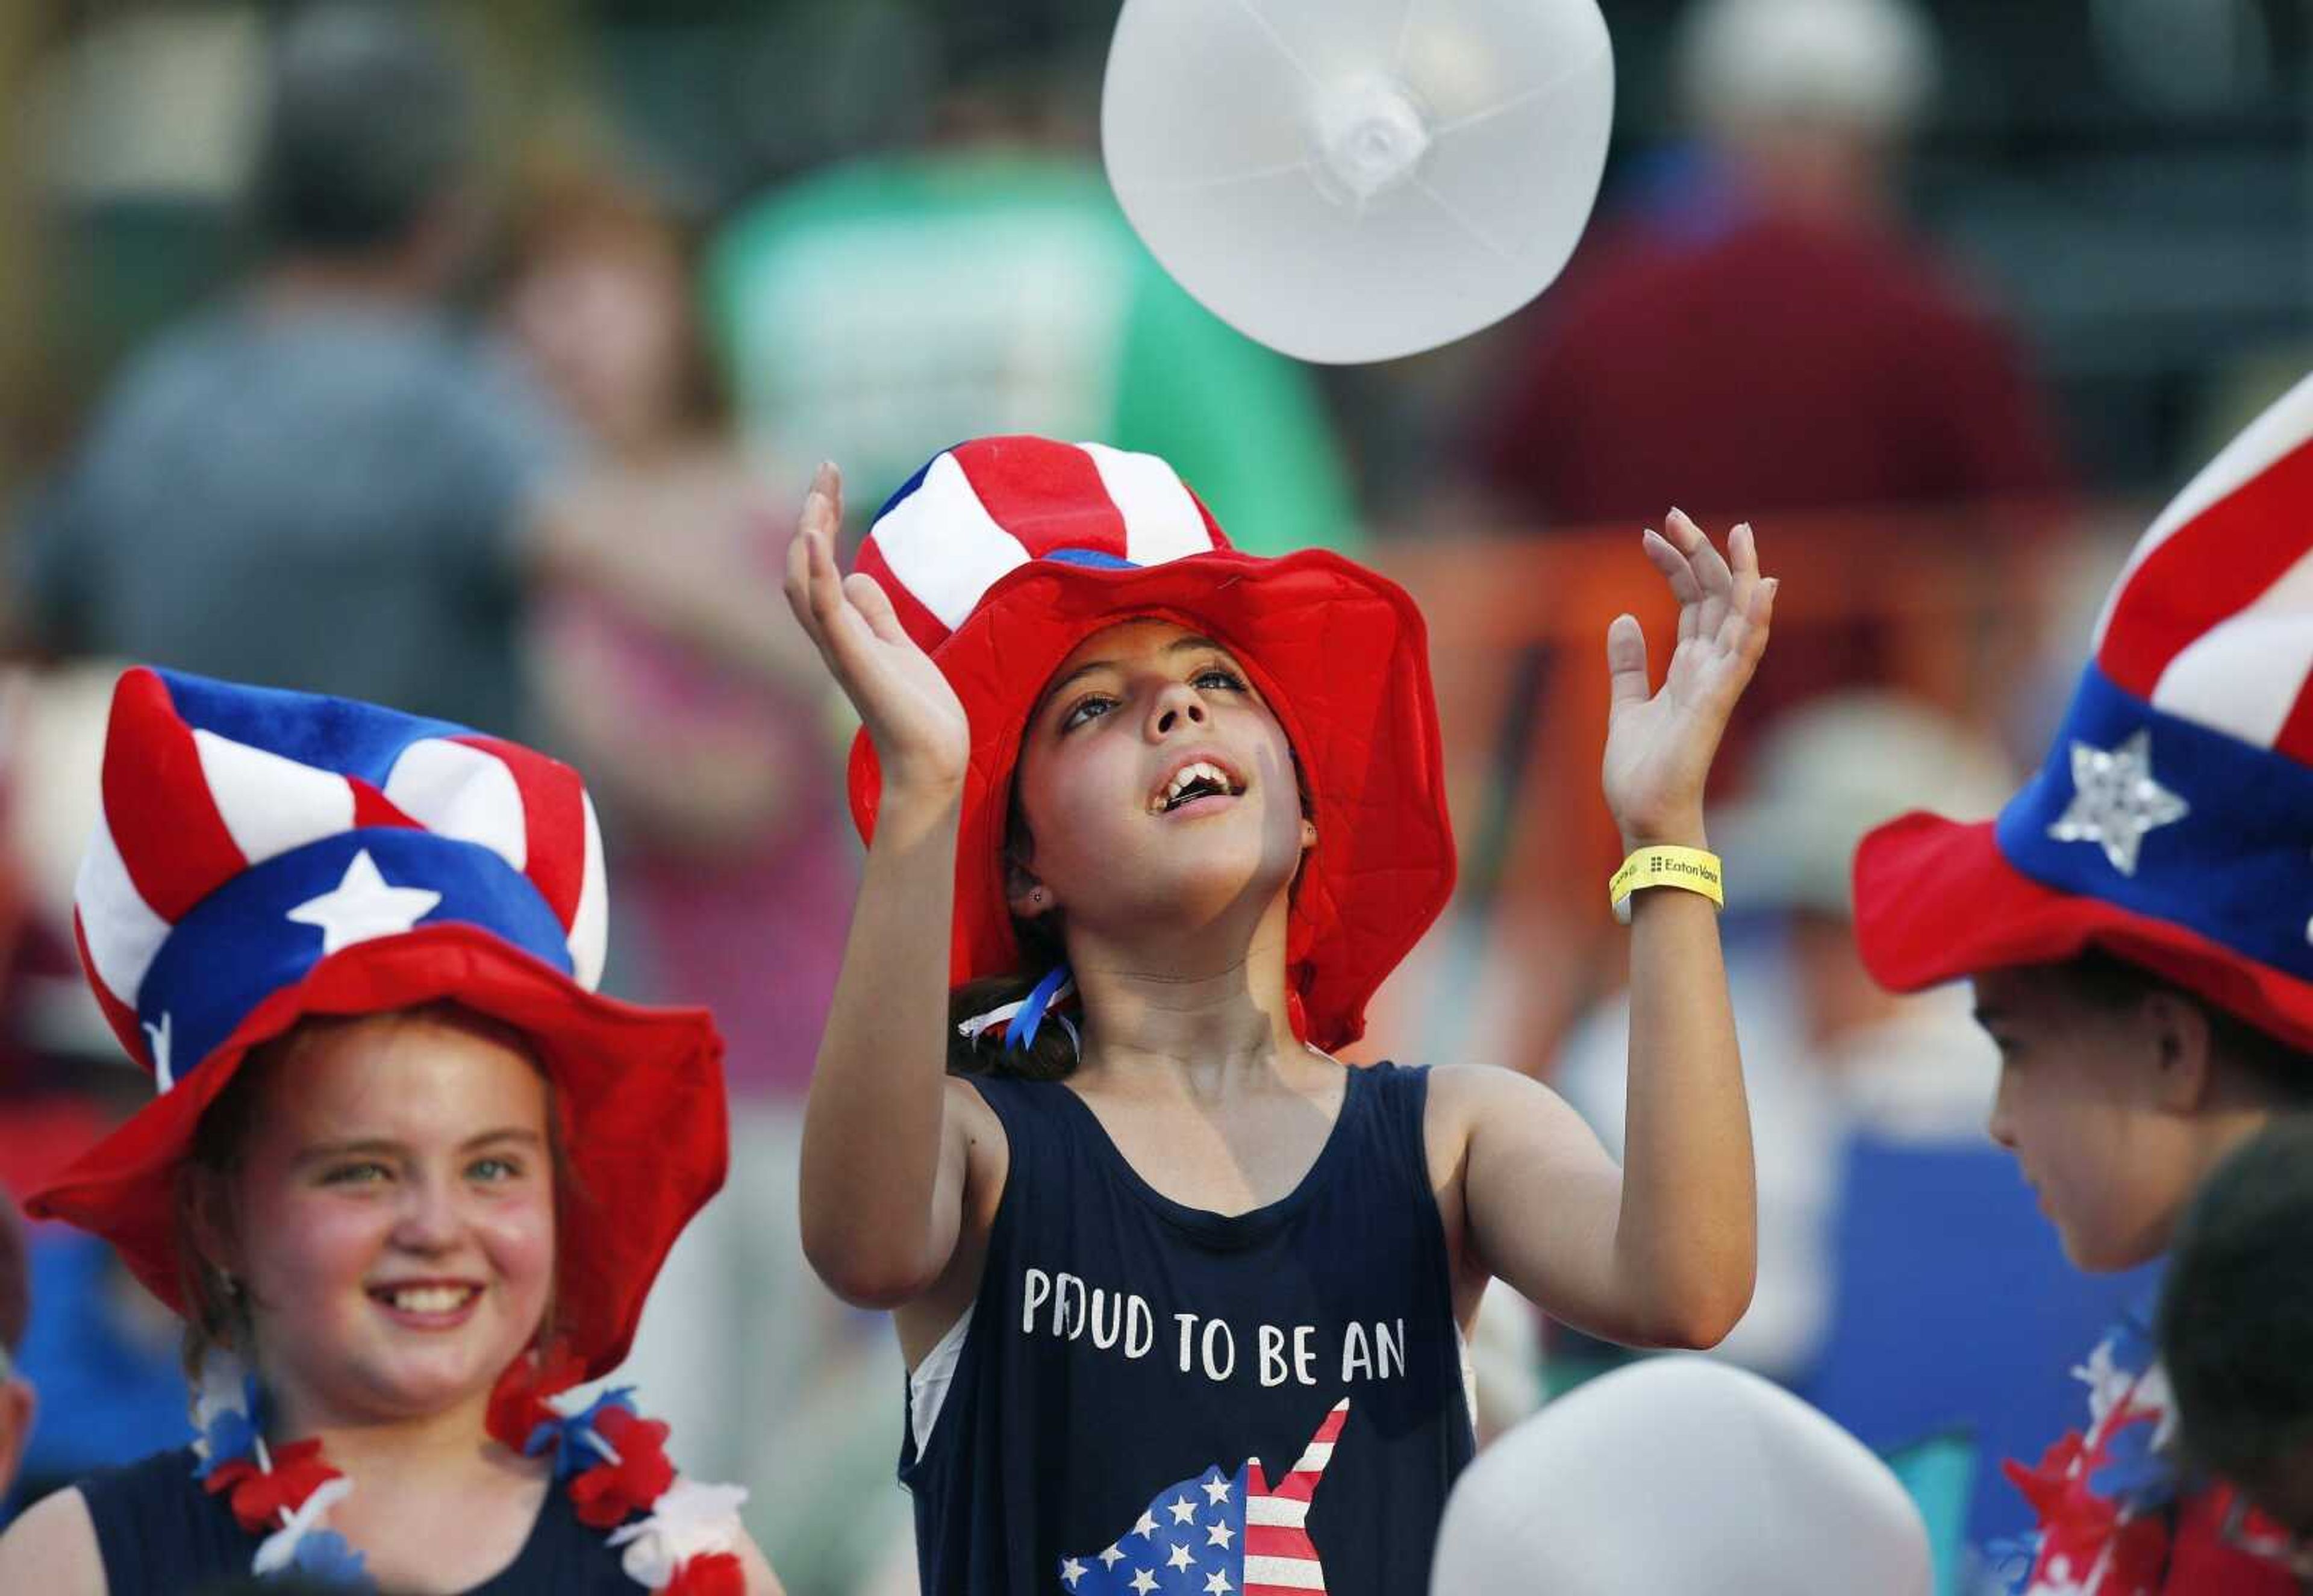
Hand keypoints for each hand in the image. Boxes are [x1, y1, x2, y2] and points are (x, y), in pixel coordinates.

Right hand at [784, 463, 969, 797]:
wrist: (932, 764)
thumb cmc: (919, 714)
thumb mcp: (900, 648)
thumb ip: (877, 615)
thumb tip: (857, 577)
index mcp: (843, 632)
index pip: (816, 566)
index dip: (819, 521)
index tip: (828, 479)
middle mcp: (832, 637)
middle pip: (801, 565)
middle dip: (811, 514)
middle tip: (825, 470)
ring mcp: (841, 648)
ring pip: (804, 582)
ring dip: (809, 533)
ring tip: (818, 494)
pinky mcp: (856, 661)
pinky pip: (826, 610)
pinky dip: (817, 570)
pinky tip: (815, 535)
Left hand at [1601, 510, 1776, 848]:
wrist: (1644, 818)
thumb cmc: (1640, 773)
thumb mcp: (1624, 706)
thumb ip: (1627, 665)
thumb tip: (1622, 618)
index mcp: (1689, 668)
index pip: (1692, 602)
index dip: (1677, 565)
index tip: (1651, 535)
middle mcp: (1710, 669)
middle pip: (1714, 599)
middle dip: (1700, 555)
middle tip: (1675, 514)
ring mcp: (1718, 683)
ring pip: (1739, 618)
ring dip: (1740, 575)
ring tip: (1739, 532)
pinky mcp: (1716, 702)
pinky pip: (1744, 654)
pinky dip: (1755, 620)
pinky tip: (1763, 587)